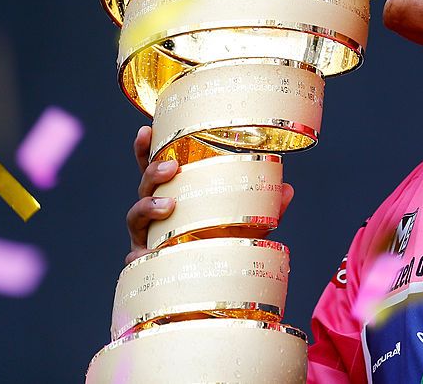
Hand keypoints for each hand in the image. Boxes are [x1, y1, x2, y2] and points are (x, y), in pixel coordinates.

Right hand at [124, 125, 294, 264]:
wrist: (211, 294)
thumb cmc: (221, 249)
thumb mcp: (246, 227)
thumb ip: (266, 208)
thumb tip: (288, 188)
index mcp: (174, 196)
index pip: (156, 168)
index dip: (146, 149)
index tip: (147, 128)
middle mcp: (155, 215)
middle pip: (143, 186)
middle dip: (152, 171)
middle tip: (172, 167)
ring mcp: (147, 239)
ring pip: (136, 215)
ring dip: (148, 206)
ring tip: (168, 205)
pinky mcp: (146, 266)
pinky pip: (135, 258)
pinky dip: (138, 255)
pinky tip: (144, 254)